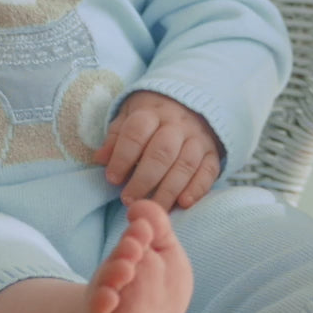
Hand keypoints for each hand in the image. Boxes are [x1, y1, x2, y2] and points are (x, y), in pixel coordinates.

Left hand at [92, 89, 222, 211]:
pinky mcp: (213, 152)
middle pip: (162, 152)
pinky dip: (197, 189)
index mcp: (151, 112)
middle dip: (144, 179)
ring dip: (168, 190)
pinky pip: (209, 171)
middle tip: (129, 200)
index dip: (123, 157)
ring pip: (185, 164)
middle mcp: (177, 124)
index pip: (137, 133)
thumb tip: (100, 159)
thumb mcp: (128, 118)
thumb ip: (115, 138)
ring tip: (153, 208)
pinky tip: (183, 203)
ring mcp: (198, 138)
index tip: (112, 179)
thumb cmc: (150, 116)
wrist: (188, 104)